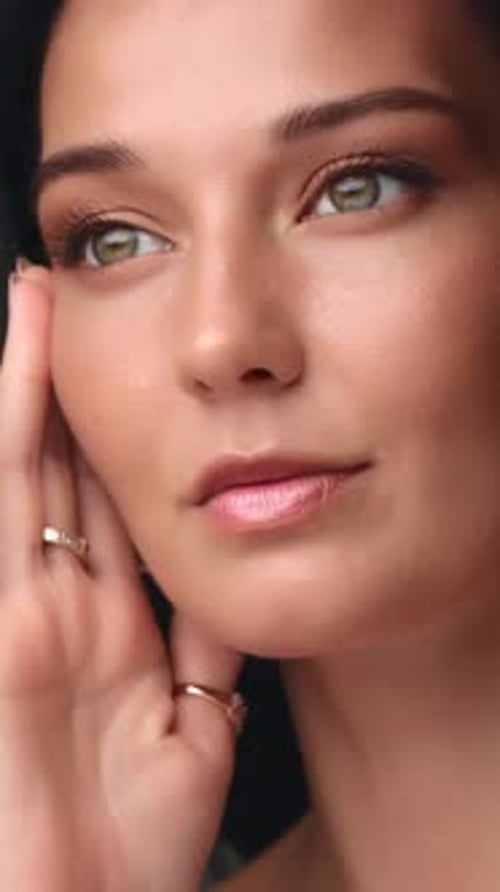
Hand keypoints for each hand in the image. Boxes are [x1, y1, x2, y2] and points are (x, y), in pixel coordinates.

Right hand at [0, 267, 241, 891]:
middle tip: (64, 300)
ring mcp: (26, 606)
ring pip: (30, 469)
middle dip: (64, 385)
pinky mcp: (5, 624)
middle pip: (65, 469)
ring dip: (31, 385)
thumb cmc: (132, 839)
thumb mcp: (192, 724)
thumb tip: (224, 569)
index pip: (109, 503)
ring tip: (35, 301)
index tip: (132, 370)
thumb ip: (204, 642)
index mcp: (112, 623)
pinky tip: (21, 382)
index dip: (113, 433)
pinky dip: (11, 438)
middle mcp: (64, 601)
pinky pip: (10, 510)